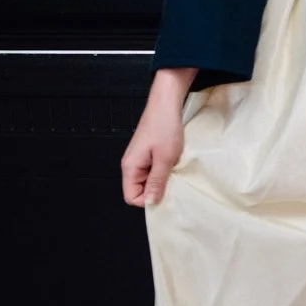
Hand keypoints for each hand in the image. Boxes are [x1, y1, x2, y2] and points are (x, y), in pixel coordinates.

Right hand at [119, 67, 195, 206]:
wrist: (167, 104)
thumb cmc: (164, 126)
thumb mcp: (165, 158)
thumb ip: (157, 181)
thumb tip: (151, 202)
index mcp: (130, 167)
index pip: (131, 197)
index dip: (148, 200)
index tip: (164, 196)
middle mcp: (132, 165)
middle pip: (140, 190)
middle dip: (156, 190)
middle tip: (173, 183)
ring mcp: (140, 159)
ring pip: (149, 181)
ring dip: (162, 180)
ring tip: (174, 171)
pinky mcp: (149, 154)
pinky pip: (154, 171)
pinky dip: (165, 171)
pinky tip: (174, 165)